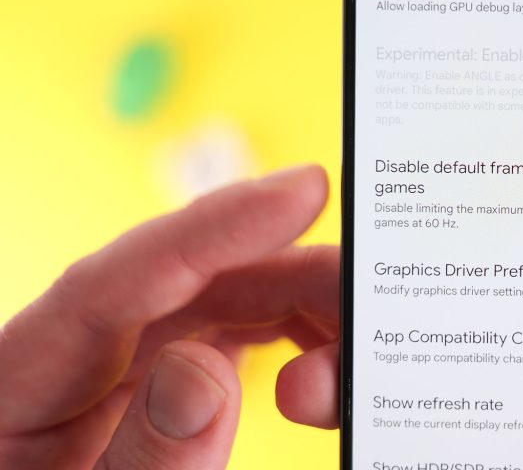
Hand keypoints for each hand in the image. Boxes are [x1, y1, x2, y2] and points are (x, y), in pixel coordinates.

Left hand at [0, 165, 339, 468]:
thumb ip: (146, 461)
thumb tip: (207, 366)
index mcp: (18, 384)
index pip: (116, 281)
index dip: (214, 227)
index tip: (305, 191)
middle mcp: (69, 357)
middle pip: (187, 282)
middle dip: (290, 278)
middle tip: (375, 305)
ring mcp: (111, 369)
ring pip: (215, 301)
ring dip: (297, 310)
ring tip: (356, 351)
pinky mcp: (149, 384)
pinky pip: (222, 335)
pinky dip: (283, 337)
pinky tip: (320, 358)